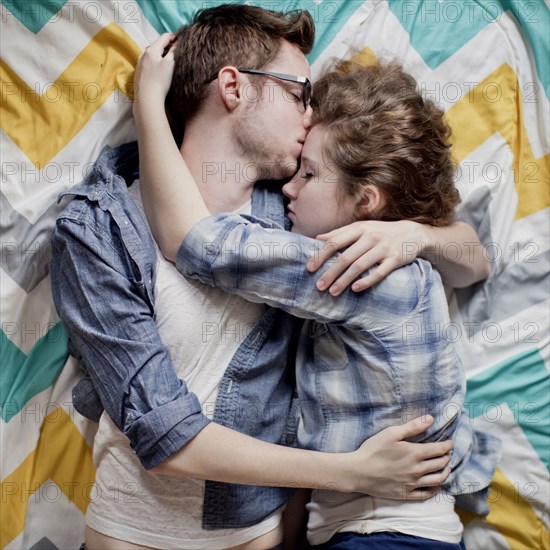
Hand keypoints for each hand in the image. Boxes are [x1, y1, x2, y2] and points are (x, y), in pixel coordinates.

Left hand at [133, 33, 175, 116]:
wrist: (147, 99)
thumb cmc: (160, 81)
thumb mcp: (170, 64)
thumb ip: (174, 51)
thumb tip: (177, 42)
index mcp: (151, 50)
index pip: (164, 37)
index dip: (174, 37)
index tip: (182, 39)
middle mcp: (143, 54)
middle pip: (157, 45)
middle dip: (167, 46)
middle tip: (177, 51)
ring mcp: (139, 63)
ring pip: (152, 54)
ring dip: (161, 54)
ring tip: (169, 61)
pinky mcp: (138, 72)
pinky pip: (148, 62)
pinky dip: (155, 62)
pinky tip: (159, 70)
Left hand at [307, 220, 425, 294]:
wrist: (413, 232)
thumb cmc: (381, 232)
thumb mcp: (361, 228)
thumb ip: (340, 233)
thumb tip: (318, 238)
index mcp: (359, 229)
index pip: (335, 242)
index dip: (321, 255)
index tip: (309, 268)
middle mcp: (370, 237)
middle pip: (345, 257)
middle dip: (330, 273)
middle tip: (319, 286)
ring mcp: (383, 248)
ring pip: (360, 266)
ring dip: (344, 280)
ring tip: (333, 292)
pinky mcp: (395, 259)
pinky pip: (379, 272)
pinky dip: (366, 281)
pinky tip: (355, 289)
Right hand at [345, 415, 452, 499]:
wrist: (358, 471)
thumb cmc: (373, 449)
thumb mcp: (391, 433)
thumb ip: (412, 426)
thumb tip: (431, 419)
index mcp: (415, 453)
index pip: (439, 449)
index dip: (448, 445)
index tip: (451, 443)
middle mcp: (418, 470)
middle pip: (440, 464)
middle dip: (447, 457)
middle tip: (448, 453)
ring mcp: (413, 484)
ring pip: (438, 480)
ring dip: (445, 472)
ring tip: (446, 467)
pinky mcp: (406, 494)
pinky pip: (427, 494)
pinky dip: (436, 489)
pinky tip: (437, 485)